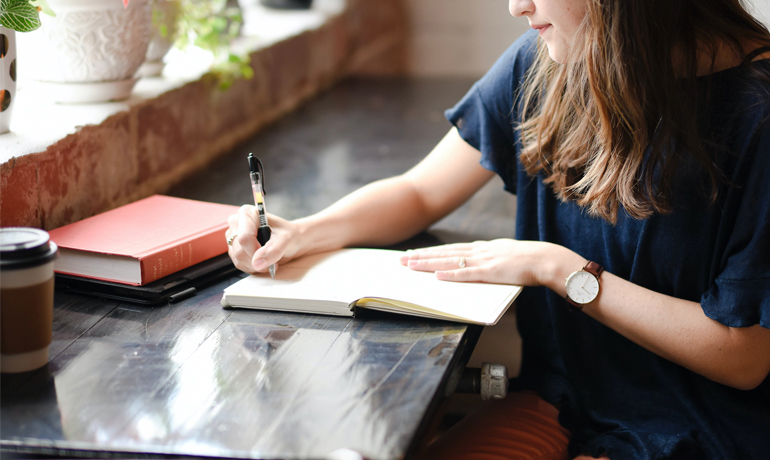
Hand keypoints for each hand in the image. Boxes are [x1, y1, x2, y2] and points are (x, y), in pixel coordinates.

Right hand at [226, 205, 299, 274]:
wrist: (290, 241)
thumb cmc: (288, 235)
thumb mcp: (286, 239)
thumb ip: (273, 250)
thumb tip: (257, 262)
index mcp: (247, 213)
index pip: (244, 237)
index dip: (256, 251)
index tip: (269, 256)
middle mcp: (236, 223)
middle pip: (239, 250)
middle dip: (257, 260)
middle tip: (273, 260)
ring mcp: (233, 236)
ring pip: (238, 259)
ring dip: (256, 265)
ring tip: (269, 260)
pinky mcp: (233, 249)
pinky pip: (239, 264)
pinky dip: (253, 267)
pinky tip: (262, 261)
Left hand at [399, 239, 568, 286]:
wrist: (546, 259)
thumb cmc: (529, 261)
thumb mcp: (505, 256)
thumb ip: (490, 260)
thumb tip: (478, 266)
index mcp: (483, 248)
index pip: (451, 249)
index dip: (431, 252)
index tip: (414, 253)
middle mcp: (479, 251)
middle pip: (444, 252)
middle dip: (421, 256)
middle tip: (401, 259)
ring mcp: (484, 260)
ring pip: (450, 261)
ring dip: (428, 263)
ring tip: (410, 265)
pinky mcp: (491, 272)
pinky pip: (466, 274)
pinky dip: (450, 274)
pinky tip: (436, 275)